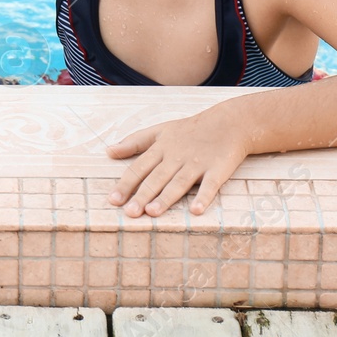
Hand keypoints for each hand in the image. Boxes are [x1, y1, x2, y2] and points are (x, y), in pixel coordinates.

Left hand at [106, 111, 249, 216]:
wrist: (229, 123)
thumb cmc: (190, 130)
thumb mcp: (160, 130)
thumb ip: (134, 142)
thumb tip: (108, 151)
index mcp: (161, 148)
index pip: (139, 167)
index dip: (126, 184)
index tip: (113, 200)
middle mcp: (176, 156)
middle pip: (156, 178)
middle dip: (142, 195)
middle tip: (129, 213)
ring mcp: (197, 164)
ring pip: (179, 182)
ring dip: (166, 198)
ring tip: (152, 212)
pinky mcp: (217, 169)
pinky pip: (210, 185)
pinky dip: (204, 197)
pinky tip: (196, 211)